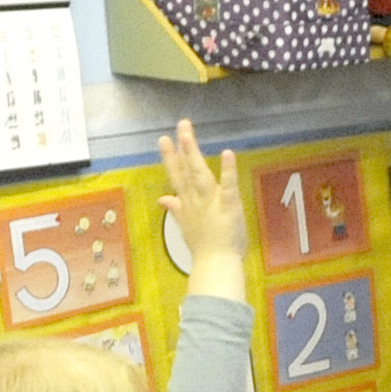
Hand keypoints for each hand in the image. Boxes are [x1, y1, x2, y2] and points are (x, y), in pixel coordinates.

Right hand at [157, 119, 246, 268]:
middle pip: (186, 171)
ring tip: (187, 134)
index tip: (163, 139)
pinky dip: (228, 171)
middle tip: (180, 126)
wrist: (215, 265)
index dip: (170, 158)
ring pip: (200, 175)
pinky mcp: (228, 207)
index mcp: (187, 205)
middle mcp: (196, 201)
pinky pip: (228, 187)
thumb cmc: (204, 248)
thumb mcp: (185, 227)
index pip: (176, 177)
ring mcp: (211, 203)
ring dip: (193, 154)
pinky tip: (227, 153)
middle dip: (182, 149)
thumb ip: (175, 209)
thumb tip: (162, 198)